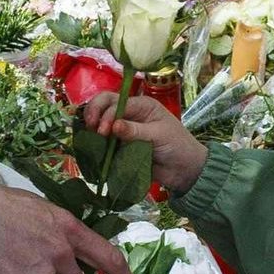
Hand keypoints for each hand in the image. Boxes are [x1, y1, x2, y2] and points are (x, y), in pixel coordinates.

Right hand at [77, 89, 208, 196]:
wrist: (184, 170)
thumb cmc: (177, 146)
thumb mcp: (158, 135)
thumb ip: (135, 131)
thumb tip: (114, 126)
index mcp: (142, 105)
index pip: (117, 102)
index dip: (106, 114)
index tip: (102, 131)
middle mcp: (131, 113)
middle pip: (105, 105)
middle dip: (94, 113)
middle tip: (89, 128)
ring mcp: (124, 130)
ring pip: (101, 121)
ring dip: (92, 127)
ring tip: (89, 138)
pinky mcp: (121, 146)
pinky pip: (104, 141)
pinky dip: (96, 142)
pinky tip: (92, 148)